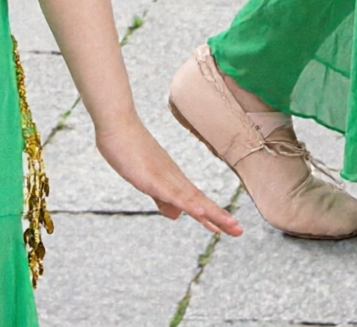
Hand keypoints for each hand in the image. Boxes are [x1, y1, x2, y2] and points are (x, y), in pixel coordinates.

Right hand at [96, 116, 242, 235]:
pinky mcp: (154, 178)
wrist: (118, 125)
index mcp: (173, 180)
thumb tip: (176, 215)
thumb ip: (161, 198)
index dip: (214, 214)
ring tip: (229, 225)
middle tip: (238, 230)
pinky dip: (189, 203)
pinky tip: (201, 211)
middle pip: (201, 201)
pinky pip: (173, 193)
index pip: (197, 201)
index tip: (230, 226)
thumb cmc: (129, 149)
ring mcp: (166, 177)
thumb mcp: (147, 180)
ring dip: (211, 212)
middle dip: (220, 217)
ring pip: (193, 199)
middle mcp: (175, 178)